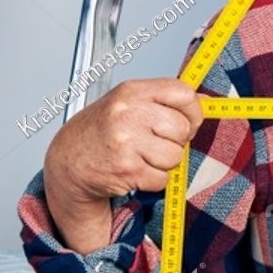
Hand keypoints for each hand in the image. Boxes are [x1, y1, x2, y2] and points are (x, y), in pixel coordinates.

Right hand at [42, 78, 202, 252]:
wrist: (68, 163)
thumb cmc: (101, 132)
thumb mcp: (127, 104)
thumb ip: (163, 101)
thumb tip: (203, 101)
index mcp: (132, 91)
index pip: (183, 93)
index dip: (193, 111)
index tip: (188, 121)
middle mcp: (128, 112)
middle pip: (182, 129)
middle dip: (175, 142)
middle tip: (153, 144)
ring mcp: (127, 141)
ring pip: (175, 156)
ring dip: (163, 163)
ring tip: (140, 157)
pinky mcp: (127, 169)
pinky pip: (162, 179)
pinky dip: (152, 181)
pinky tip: (134, 171)